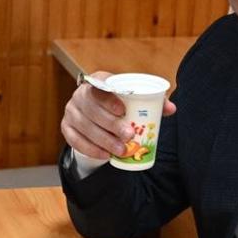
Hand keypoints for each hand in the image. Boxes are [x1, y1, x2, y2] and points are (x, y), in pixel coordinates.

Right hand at [60, 71, 176, 160]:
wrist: (97, 115)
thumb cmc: (120, 105)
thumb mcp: (135, 100)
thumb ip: (153, 102)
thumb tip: (171, 109)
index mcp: (96, 82)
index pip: (99, 87)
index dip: (109, 99)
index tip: (123, 111)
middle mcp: (80, 95)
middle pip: (91, 109)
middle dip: (110, 124)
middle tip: (129, 135)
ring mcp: (71, 111)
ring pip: (84, 126)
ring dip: (103, 140)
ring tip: (121, 150)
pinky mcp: (66, 127)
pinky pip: (75, 140)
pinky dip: (90, 149)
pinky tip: (105, 155)